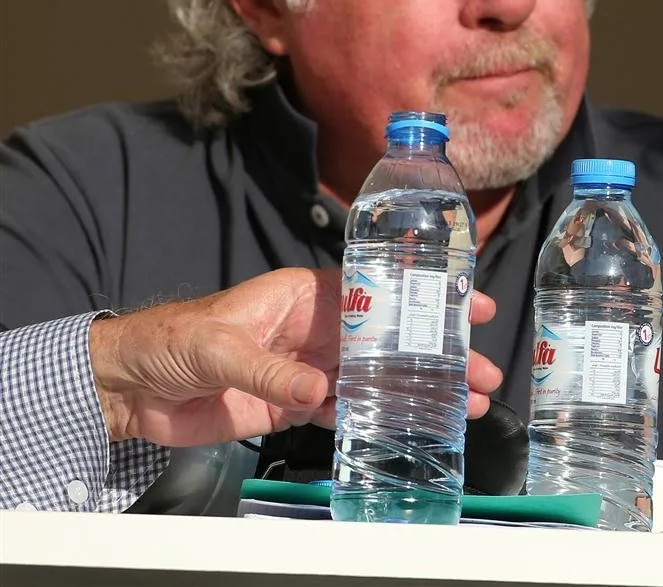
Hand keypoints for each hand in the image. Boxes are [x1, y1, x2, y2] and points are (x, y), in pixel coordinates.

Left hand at [90, 267, 502, 446]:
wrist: (127, 388)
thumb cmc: (170, 342)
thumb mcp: (220, 346)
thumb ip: (271, 371)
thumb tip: (320, 392)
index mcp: (305, 296)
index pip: (378, 291)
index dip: (426, 299)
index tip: (470, 306)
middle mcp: (315, 329)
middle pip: (390, 339)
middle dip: (437, 355)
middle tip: (482, 373)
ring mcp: (307, 368)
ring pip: (376, 377)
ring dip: (417, 391)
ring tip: (464, 406)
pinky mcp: (291, 404)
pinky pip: (343, 410)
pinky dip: (375, 418)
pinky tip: (410, 425)